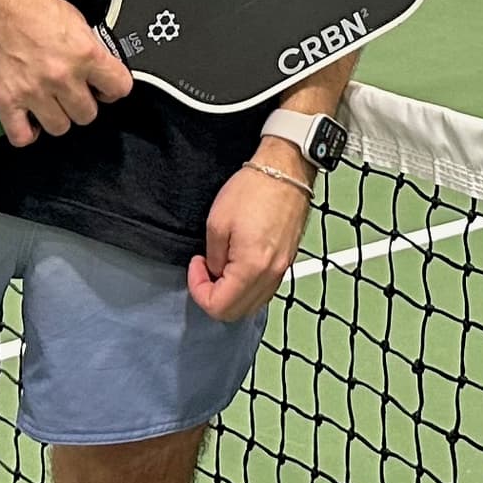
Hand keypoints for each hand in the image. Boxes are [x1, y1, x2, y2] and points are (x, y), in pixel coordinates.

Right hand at [0, 0, 128, 150]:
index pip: (119, 88)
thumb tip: (98, 70)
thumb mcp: (74, 19)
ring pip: (60, 128)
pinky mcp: (4, 101)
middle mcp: (62, 76)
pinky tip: (26, 119)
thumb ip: (88, 48)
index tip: (103, 89)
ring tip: (46, 103)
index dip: (111, 89)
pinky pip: (22, 137)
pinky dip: (26, 133)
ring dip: (55, 117)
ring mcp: (33, 92)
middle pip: (88, 115)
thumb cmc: (29, 2)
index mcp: (85, 53)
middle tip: (69, 93)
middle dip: (80, 103)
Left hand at [189, 157, 308, 322]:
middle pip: (237, 313)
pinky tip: (238, 267)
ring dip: (232, 295)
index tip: (195, 267)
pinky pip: (265, 290)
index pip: (219, 306)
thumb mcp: (216, 222)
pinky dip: (248, 288)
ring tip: (221, 267)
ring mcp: (283, 269)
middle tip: (204, 271)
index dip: (198, 290)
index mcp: (252, 268)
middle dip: (214, 298)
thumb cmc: (253, 189)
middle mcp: (271, 275)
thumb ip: (213, 258)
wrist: (285, 170)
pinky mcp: (287, 261)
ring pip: (252, 305)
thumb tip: (215, 273)